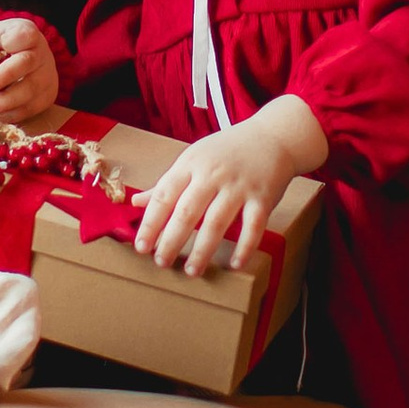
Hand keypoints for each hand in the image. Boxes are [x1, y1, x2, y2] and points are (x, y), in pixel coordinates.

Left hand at [0, 17, 57, 129]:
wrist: (20, 59)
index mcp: (24, 32)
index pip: (25, 33)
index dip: (16, 39)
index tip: (2, 44)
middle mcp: (39, 52)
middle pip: (27, 62)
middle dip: (7, 74)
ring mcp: (46, 75)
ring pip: (32, 89)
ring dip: (10, 101)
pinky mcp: (47, 96)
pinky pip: (33, 107)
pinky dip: (15, 113)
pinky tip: (0, 116)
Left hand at [135, 97, 326, 278]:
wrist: (273, 137)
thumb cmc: (228, 151)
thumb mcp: (193, 159)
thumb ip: (167, 184)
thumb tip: (135, 202)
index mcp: (191, 164)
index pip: (164, 196)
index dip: (150, 223)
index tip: (141, 246)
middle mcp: (213, 175)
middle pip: (187, 212)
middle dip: (171, 240)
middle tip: (161, 262)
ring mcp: (239, 186)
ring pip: (217, 223)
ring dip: (202, 250)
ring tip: (191, 270)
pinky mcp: (263, 198)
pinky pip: (253, 227)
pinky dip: (244, 247)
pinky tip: (234, 264)